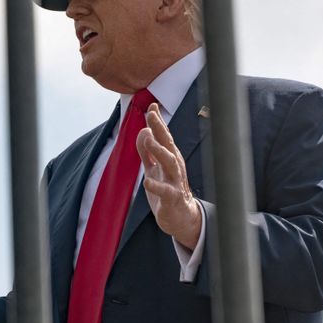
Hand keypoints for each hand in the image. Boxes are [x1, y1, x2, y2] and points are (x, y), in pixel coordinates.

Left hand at [136, 102, 201, 248]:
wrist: (180, 217)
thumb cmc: (167, 189)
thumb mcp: (153, 169)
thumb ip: (147, 152)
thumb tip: (142, 131)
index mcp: (169, 158)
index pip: (163, 136)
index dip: (158, 122)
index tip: (151, 105)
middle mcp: (174, 166)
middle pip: (167, 144)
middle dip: (160, 129)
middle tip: (152, 115)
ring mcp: (175, 181)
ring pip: (170, 163)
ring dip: (159, 151)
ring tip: (148, 141)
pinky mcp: (173, 198)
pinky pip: (166, 191)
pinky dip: (157, 186)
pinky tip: (147, 182)